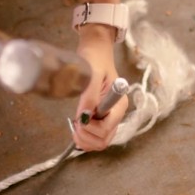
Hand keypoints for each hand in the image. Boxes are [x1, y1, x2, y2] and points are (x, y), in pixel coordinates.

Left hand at [72, 24, 127, 150]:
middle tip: (75, 125)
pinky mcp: (101, 118)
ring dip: (85, 140)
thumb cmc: (94, 60)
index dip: (91, 128)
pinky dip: (85, 138)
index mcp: (119, 104)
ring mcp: (109, 117)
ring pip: (101, 142)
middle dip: (87, 137)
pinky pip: (96, 137)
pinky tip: (77, 128)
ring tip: (75, 127)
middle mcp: (116, 114)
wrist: (95, 52)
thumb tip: (83, 116)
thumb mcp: (91, 75)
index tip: (78, 118)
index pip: (107, 128)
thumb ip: (89, 96)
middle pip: (105, 140)